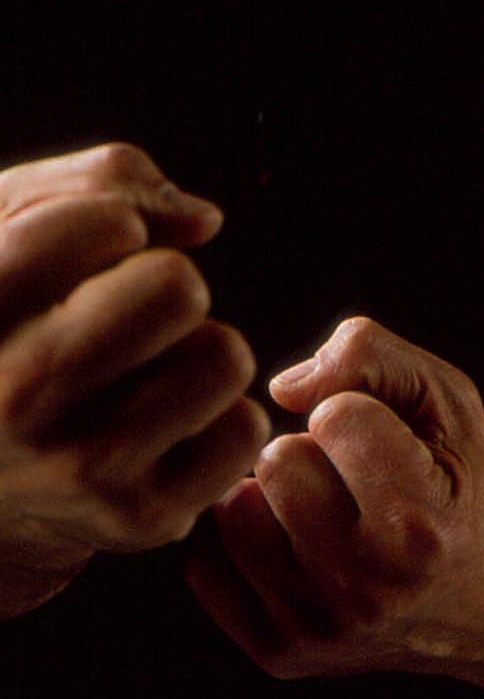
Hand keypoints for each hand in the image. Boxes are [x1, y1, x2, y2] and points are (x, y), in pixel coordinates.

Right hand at [0, 143, 268, 610]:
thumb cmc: (11, 320)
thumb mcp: (15, 225)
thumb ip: (103, 181)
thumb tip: (203, 220)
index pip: (108, 223)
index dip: (118, 223)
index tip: (89, 255)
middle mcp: (15, 399)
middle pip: (178, 288)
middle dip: (170, 282)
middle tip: (126, 312)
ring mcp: (77, 467)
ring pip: (224, 355)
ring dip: (199, 350)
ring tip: (143, 369)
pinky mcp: (138, 517)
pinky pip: (246, 428)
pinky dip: (222, 417)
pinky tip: (167, 422)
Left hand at [184, 315, 483, 679]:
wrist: (482, 604)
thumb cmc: (459, 484)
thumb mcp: (448, 403)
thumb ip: (373, 356)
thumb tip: (281, 388)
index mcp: (420, 525)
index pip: (335, 416)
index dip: (359, 411)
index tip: (388, 440)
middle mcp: (367, 588)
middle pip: (276, 462)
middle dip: (310, 452)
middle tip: (350, 477)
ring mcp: (319, 628)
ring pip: (234, 512)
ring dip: (270, 496)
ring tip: (320, 507)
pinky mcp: (280, 654)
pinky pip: (207, 564)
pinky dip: (243, 542)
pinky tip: (290, 542)